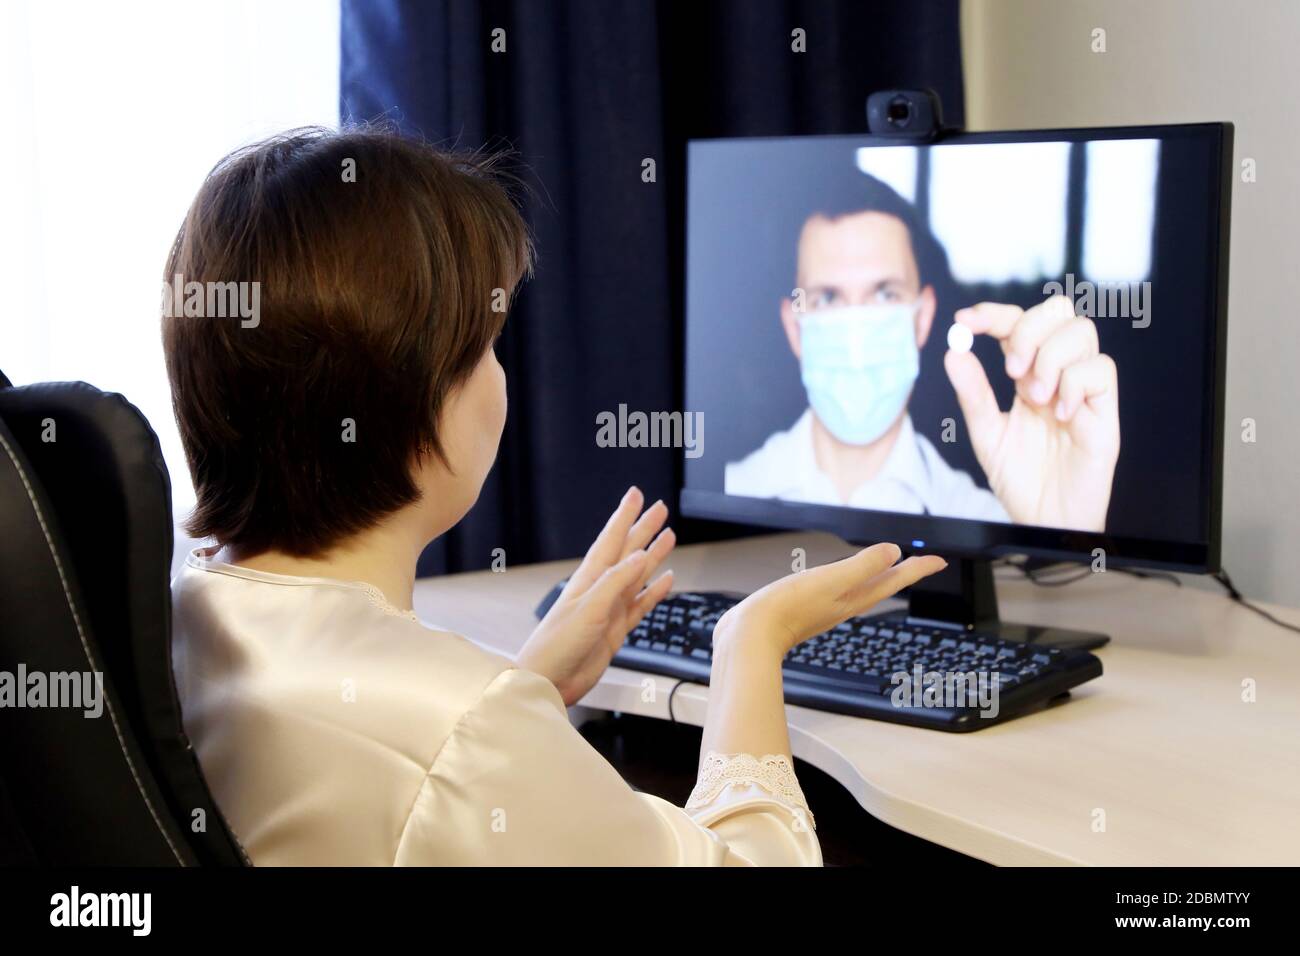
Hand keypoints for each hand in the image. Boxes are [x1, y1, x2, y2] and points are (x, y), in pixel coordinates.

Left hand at [518, 486, 674, 705]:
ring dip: (652, 556)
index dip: (624, 516)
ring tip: (669, 538)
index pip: (611, 539)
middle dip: (643, 529)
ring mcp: (609, 609)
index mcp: (589, 579)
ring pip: (637, 575)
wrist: (548, 680)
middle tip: (660, 509)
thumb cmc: (556, 645)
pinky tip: (665, 581)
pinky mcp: (615, 630)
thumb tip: (640, 556)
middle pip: (627, 552)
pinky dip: (654, 592)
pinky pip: (640, 605)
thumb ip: (615, 582)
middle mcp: (600, 590)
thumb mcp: (589, 609)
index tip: (636, 495)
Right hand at [713, 543, 946, 657]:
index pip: (895, 580)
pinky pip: (840, 590)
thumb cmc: (787, 609)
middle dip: (904, 573)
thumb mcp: (830, 580)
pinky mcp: (806, 607)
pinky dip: (851, 579)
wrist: (751, 636)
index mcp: (854, 597)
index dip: (919, 568)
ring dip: (880, 577)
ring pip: (863, 589)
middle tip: (921, 562)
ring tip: (889, 567)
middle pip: (884, 585)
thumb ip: (862, 566)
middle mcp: (844, 603)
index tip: (939, 560)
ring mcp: (826, 607)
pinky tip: (842, 578)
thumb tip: (894, 552)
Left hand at [944, 296, 1119, 531]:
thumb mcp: (986, 434)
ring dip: (1051, 357)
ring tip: (1036, 398)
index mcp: (1026, 373)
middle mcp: (1057, 373)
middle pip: (1057, 312)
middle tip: (1011, 370)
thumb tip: (953, 352)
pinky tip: (1061, 413)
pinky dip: (1076, 383)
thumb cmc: (1019, 478)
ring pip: (1082, 332)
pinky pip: (1101, 369)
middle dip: (1028, 329)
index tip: (965, 321)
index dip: (994, 314)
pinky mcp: (1105, 409)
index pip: (1016, 323)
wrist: (1043, 517)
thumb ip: (972, 393)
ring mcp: (1083, 388)